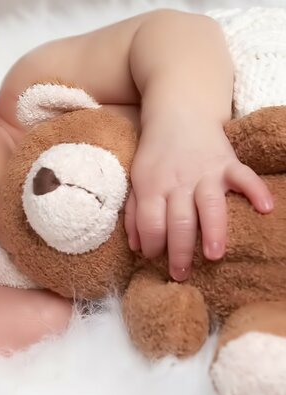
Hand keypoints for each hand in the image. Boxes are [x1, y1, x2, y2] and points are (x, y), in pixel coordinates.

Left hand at [124, 117, 273, 280]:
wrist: (178, 115)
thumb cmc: (155, 155)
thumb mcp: (137, 180)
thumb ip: (134, 212)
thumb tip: (136, 246)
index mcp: (152, 187)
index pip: (150, 221)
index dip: (151, 243)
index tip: (154, 258)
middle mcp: (178, 182)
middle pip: (178, 220)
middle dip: (179, 250)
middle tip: (181, 274)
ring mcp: (204, 172)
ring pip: (209, 204)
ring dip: (212, 230)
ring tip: (214, 255)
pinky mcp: (227, 163)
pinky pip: (244, 176)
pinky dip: (256, 191)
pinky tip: (266, 208)